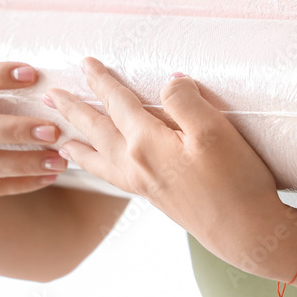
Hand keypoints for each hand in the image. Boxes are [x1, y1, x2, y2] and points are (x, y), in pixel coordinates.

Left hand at [44, 56, 296, 280]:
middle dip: (74, 111)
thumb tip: (168, 82)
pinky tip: (103, 168)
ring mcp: (144, 184)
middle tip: (50, 96)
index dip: (101, 81)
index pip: (117, 103)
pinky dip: (97, 168)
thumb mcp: (214, 131)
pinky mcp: (156, 198)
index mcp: (146, 143)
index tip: (85, 62)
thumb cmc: (235, 183)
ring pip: (100, 159)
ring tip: (60, 140)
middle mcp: (136, 165)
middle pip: (97, 130)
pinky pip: (112, 176)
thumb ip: (185, 101)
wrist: (245, 234)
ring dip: (78, 144)